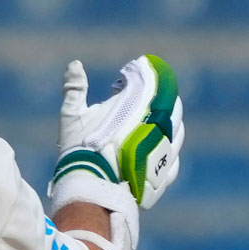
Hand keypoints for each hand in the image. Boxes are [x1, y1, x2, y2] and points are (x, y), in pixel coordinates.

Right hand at [53, 54, 184, 209]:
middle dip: (159, 98)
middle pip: (168, 105)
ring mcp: (164, 150)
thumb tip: (75, 64)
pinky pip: (174, 158)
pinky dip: (168, 150)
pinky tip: (159, 150)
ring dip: (169, 122)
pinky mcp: (165, 173)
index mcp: (136, 108)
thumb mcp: (71, 116)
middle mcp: (156, 126)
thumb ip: (74, 88)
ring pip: (176, 130)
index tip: (126, 81)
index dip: (139, 81)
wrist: (90, 185)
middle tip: (146, 99)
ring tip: (155, 123)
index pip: (148, 86)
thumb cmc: (80, 148)